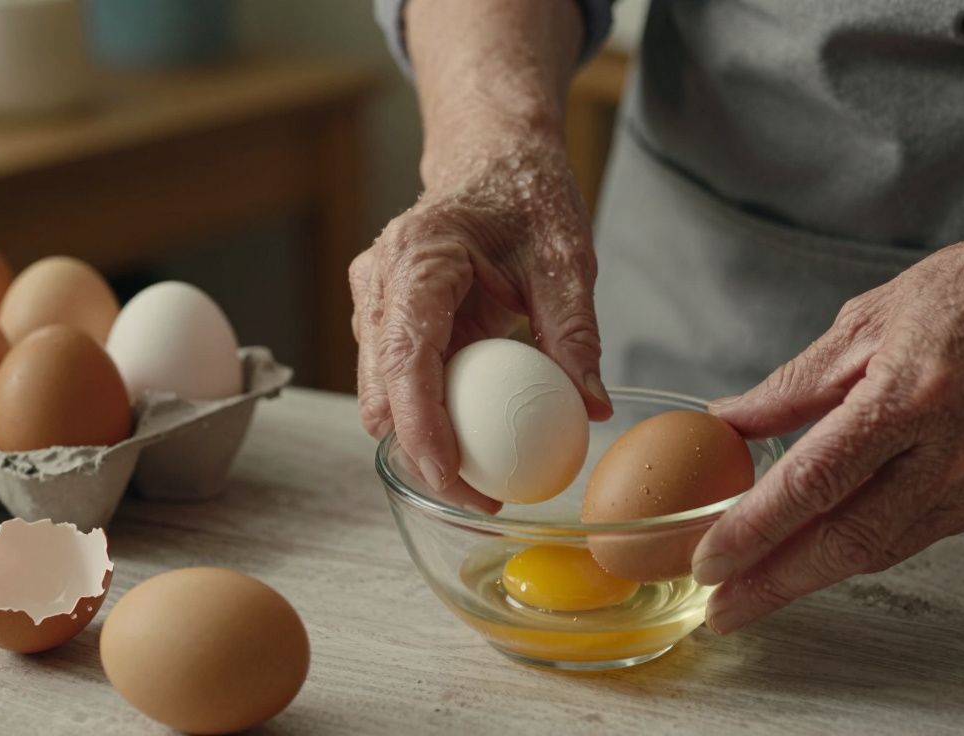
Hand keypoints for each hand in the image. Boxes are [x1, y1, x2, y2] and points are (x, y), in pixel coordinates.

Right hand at [350, 136, 612, 510]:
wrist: (492, 158)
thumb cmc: (527, 195)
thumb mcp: (566, 258)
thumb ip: (575, 333)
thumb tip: (590, 407)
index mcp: (418, 258)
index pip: (406, 358)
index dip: (422, 429)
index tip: (453, 480)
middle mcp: (379, 281)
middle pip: (381, 390)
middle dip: (420, 453)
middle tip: (482, 498)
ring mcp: (373, 301)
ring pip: (381, 394)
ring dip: (421, 441)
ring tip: (484, 480)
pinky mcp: (384, 319)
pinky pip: (397, 382)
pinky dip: (427, 416)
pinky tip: (474, 438)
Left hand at [691, 223, 963, 632]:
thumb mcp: (864, 321)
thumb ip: (791, 386)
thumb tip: (727, 423)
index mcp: (910, 397)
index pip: (815, 481)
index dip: (756, 529)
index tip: (709, 560)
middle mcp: (952, 452)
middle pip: (849, 541)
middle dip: (775, 584)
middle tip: (720, 611)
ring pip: (881, 549)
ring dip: (811, 576)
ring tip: (753, 590)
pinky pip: (913, 534)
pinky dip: (859, 546)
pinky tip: (818, 550)